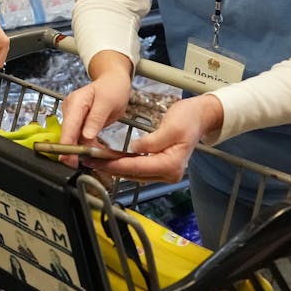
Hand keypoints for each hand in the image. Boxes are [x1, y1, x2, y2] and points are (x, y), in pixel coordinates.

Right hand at [58, 51, 132, 168]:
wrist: (113, 82)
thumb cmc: (112, 88)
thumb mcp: (107, 102)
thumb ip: (96, 119)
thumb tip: (86, 136)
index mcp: (76, 103)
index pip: (68, 125)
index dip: (67, 143)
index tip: (68, 158)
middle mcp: (70, 110)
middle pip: (69, 134)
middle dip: (74, 150)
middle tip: (81, 165)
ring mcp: (73, 117)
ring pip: (74, 138)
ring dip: (83, 150)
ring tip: (96, 157)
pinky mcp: (78, 123)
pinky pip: (80, 137)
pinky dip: (87, 146)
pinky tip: (96, 151)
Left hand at [95, 94, 222, 182]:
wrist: (200, 117)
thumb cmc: (189, 119)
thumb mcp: (171, 127)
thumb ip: (152, 141)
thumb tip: (135, 149)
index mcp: (171, 165)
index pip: (137, 167)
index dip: (116, 164)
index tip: (98, 161)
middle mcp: (169, 173)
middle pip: (134, 173)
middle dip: (111, 168)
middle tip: (90, 161)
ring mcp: (165, 172)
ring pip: (135, 173)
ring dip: (115, 167)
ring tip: (95, 161)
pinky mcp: (161, 166)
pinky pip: (139, 168)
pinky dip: (124, 164)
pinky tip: (111, 160)